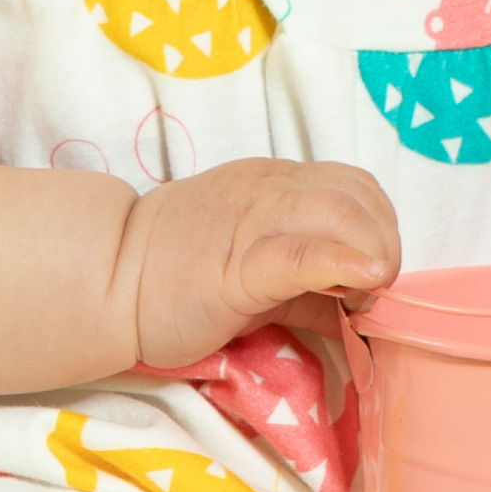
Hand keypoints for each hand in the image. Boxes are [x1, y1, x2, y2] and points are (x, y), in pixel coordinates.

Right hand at [121, 158, 400, 375]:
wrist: (105, 280)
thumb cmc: (172, 278)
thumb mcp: (251, 271)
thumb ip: (305, 285)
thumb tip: (355, 307)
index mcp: (272, 184)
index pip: (353, 185)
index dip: (378, 227)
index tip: (373, 275)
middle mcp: (268, 190)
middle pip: (358, 194)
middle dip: (385, 242)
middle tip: (374, 291)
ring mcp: (252, 221)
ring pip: (341, 212)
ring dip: (374, 253)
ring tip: (365, 297)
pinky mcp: (236, 264)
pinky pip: (302, 253)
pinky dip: (344, 264)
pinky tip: (362, 286)